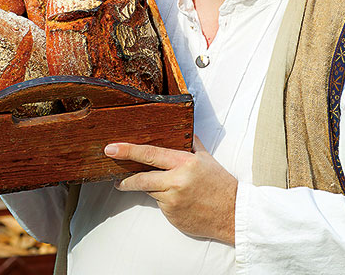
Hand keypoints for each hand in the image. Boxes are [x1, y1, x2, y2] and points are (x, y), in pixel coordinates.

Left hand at [104, 137, 236, 243]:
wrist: (233, 213)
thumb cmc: (221, 184)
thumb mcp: (206, 158)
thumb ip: (190, 144)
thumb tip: (181, 128)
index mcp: (185, 163)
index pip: (150, 154)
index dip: (128, 151)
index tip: (112, 149)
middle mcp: (177, 181)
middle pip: (141, 178)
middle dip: (124, 178)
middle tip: (114, 177)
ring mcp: (173, 200)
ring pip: (149, 191)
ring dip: (145, 188)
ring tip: (144, 186)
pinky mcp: (172, 216)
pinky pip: (159, 205)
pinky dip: (162, 200)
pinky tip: (174, 199)